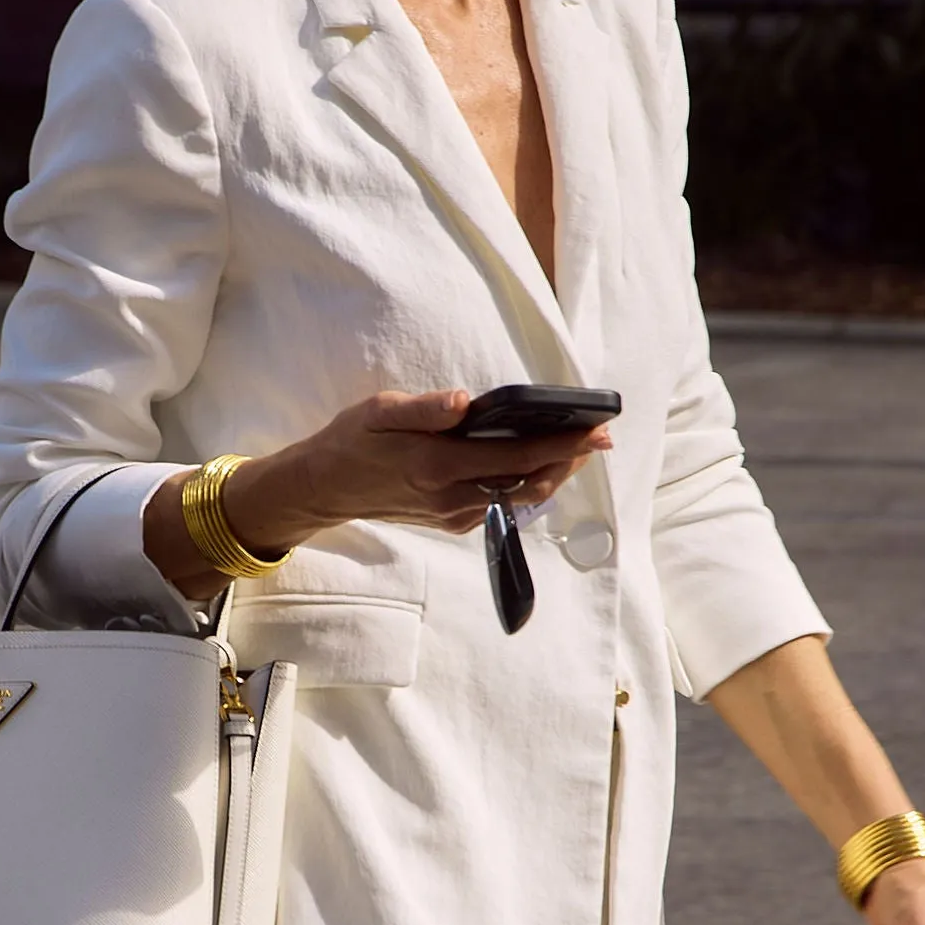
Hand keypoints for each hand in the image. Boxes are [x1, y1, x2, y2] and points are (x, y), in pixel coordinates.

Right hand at [235, 387, 611, 550]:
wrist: (324, 488)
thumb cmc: (352, 441)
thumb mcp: (379, 411)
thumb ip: (424, 408)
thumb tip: (463, 402)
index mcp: (439, 464)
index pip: (518, 454)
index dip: (563, 443)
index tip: (596, 430)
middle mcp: (452, 496)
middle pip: (531, 482)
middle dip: (570, 460)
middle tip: (600, 437)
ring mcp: (454, 514)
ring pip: (520, 497)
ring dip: (553, 473)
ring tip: (577, 448)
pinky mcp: (452, 522)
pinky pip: (500, 505)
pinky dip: (525, 483)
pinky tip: (535, 463)